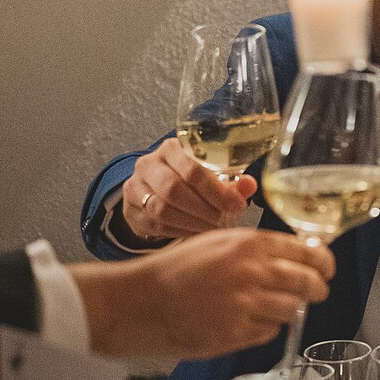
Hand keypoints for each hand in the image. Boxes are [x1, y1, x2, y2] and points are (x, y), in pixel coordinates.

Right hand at [69, 230, 332, 358]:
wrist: (139, 302)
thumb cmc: (175, 270)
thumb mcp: (219, 243)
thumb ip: (257, 248)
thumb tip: (297, 255)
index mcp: (248, 245)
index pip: (307, 252)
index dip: (323, 262)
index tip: (326, 268)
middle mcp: (251, 273)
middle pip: (308, 283)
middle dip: (317, 288)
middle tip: (316, 291)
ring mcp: (244, 305)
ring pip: (292, 310)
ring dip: (288, 309)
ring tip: (270, 306)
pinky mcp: (235, 333)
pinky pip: (269, 332)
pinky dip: (265, 328)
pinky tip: (246, 320)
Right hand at [120, 139, 253, 241]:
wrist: (156, 188)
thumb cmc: (193, 179)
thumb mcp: (214, 174)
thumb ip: (234, 181)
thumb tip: (249, 186)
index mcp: (172, 148)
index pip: (192, 169)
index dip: (216, 190)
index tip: (237, 205)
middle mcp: (148, 164)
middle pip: (174, 190)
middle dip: (204, 209)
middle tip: (224, 220)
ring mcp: (134, 187)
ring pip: (161, 209)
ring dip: (192, 222)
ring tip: (213, 228)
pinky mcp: (130, 210)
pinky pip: (154, 225)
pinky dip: (179, 231)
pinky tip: (196, 231)